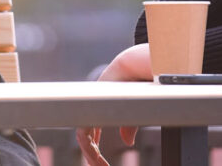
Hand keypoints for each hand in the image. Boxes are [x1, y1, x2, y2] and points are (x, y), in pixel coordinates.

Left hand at [76, 44, 149, 165]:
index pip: (93, 129)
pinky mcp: (90, 108)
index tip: (102, 162)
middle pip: (87, 135)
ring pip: (84, 137)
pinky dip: (89, 149)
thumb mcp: (136, 108)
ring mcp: (92, 107)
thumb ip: (129, 125)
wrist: (134, 65)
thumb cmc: (137, 81)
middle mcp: (96, 107)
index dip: (95, 144)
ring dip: (90, 154)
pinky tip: (96, 158)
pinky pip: (83, 134)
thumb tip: (128, 142)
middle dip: (91, 154)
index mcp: (104, 107)